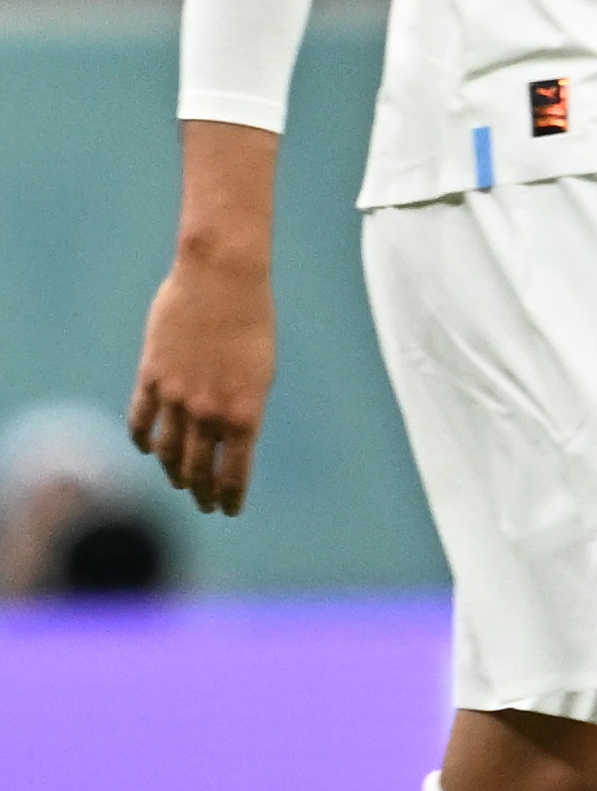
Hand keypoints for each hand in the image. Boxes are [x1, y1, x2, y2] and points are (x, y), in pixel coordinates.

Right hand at [130, 242, 276, 513]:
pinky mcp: (151, 376)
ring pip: (166, 450)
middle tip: (204, 503)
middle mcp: (208, 411)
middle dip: (201, 491)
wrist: (222, 280)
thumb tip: (229, 436)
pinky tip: (146, 449)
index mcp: (244, 413)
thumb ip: (242, 408)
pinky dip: (142, 439)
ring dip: (172, 471)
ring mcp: (175, 396)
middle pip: (196, 468)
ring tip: (180, 482)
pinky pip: (141, 419)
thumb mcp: (261, 372)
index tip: (228, 510)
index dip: (229, 496)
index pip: (233, 471)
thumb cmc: (253, 322)